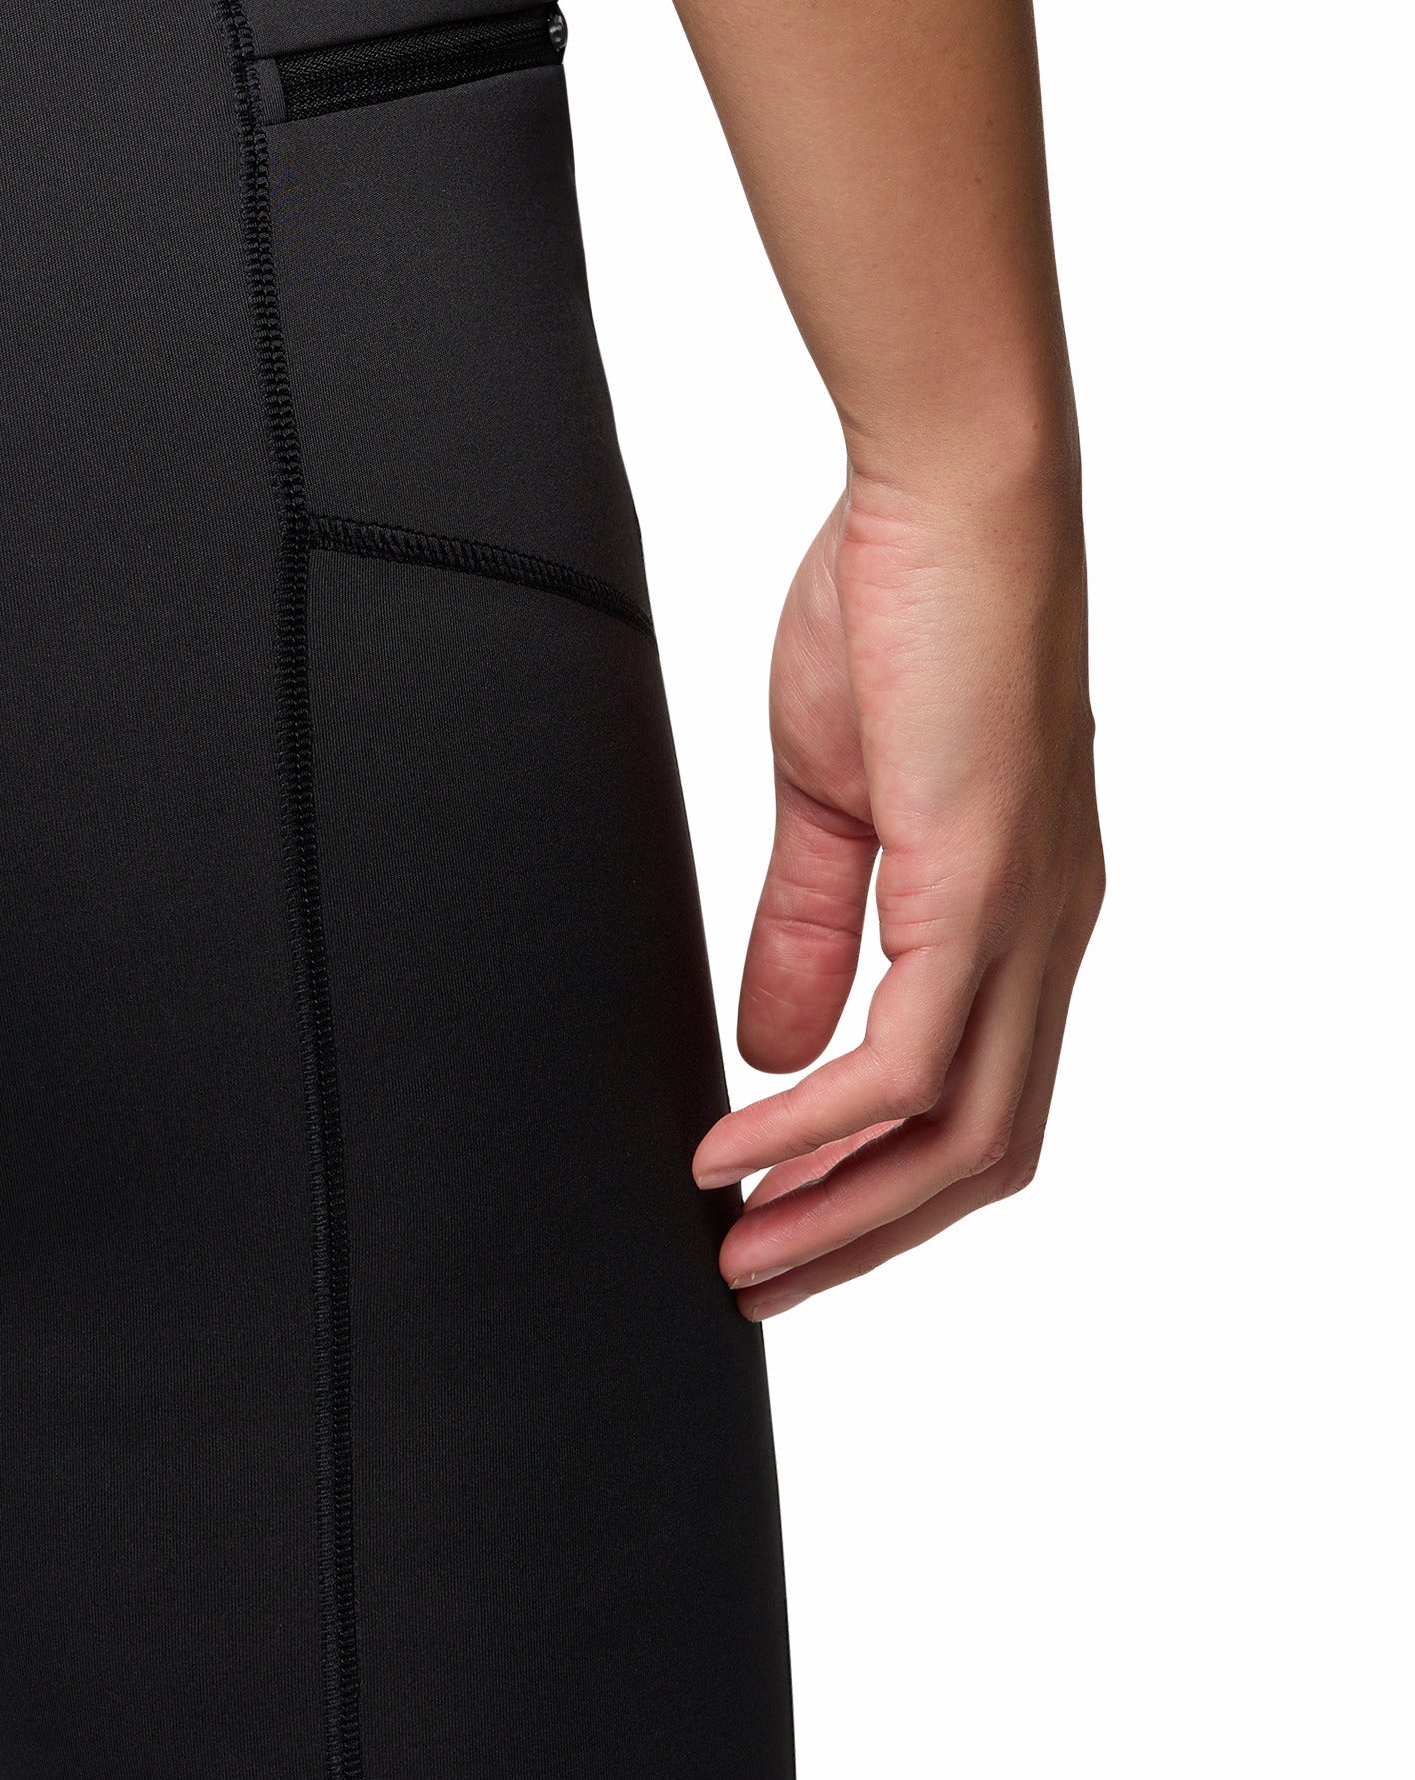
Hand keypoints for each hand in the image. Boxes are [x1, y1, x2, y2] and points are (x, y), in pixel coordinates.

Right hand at [693, 466, 1102, 1318]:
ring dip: (844, 1210)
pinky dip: (822, 1124)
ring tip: (741, 1253)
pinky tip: (737, 1149)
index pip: (975, 1102)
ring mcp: (1025, 917)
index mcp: (1013, 913)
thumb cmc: (901, 607)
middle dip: (865, 1236)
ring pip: (963, 1132)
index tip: (781, 1224)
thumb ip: (812, 923)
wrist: (951, 496)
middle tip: (756, 1284)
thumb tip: (777, 1050)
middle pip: (982, 1153)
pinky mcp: (983, 884)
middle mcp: (1043, 936)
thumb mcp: (836, 795)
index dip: (884, 1185)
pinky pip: (911, 1056)